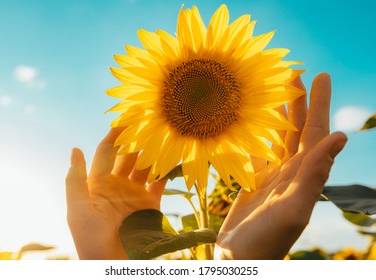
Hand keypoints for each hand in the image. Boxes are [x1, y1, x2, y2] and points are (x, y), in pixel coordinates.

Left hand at [65, 128, 165, 258]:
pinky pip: (160, 181)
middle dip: (137, 138)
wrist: (112, 262)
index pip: (107, 151)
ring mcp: (135, 193)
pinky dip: (167, 169)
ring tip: (163, 133)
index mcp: (99, 182)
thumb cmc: (89, 237)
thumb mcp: (77, 208)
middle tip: (149, 120)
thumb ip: (75, 179)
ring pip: (146, 165)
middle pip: (129, 155)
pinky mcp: (151, 203)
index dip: (114, 134)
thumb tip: (75, 149)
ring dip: (153, 150)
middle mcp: (118, 184)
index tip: (125, 118)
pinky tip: (174, 156)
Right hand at [215, 73, 347, 258]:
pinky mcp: (253, 182)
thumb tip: (341, 137)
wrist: (240, 260)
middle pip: (298, 130)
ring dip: (279, 115)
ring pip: (278, 138)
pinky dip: (256, 136)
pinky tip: (250, 124)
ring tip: (273, 93)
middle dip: (299, 102)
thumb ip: (316, 176)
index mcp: (303, 175)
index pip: (316, 132)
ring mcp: (272, 177)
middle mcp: (291, 172)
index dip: (319, 104)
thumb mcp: (293, 210)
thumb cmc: (265, 241)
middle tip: (293, 73)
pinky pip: (256, 151)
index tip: (319, 76)